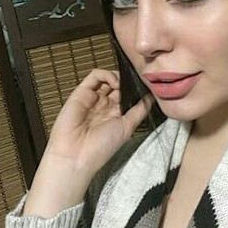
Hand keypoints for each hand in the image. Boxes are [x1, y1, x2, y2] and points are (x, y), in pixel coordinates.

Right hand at [23, 69, 152, 216]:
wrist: (76, 154)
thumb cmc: (101, 147)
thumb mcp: (127, 128)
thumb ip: (139, 111)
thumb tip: (152, 97)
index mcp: (115, 115)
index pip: (127, 95)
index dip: (135, 89)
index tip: (145, 87)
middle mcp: (104, 105)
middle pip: (118, 85)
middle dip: (127, 81)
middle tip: (136, 82)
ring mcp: (93, 98)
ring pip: (107, 78)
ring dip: (118, 76)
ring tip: (124, 84)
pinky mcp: (81, 92)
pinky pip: (94, 76)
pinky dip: (106, 74)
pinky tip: (115, 82)